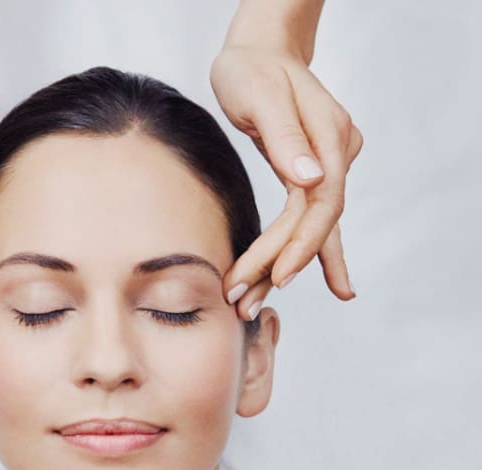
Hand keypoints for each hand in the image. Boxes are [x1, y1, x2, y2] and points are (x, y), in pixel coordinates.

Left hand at [210, 44, 363, 319]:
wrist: (260, 53)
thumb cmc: (253, 69)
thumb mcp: (260, 93)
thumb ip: (286, 136)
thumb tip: (311, 177)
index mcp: (330, 136)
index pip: (320, 203)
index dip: (301, 243)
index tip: (276, 276)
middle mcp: (336, 155)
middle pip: (314, 223)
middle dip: (279, 264)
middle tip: (243, 301)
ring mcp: (329, 166)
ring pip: (312, 228)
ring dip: (287, 268)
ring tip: (258, 306)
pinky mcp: (313, 175)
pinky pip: (315, 221)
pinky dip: (318, 253)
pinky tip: (337, 284)